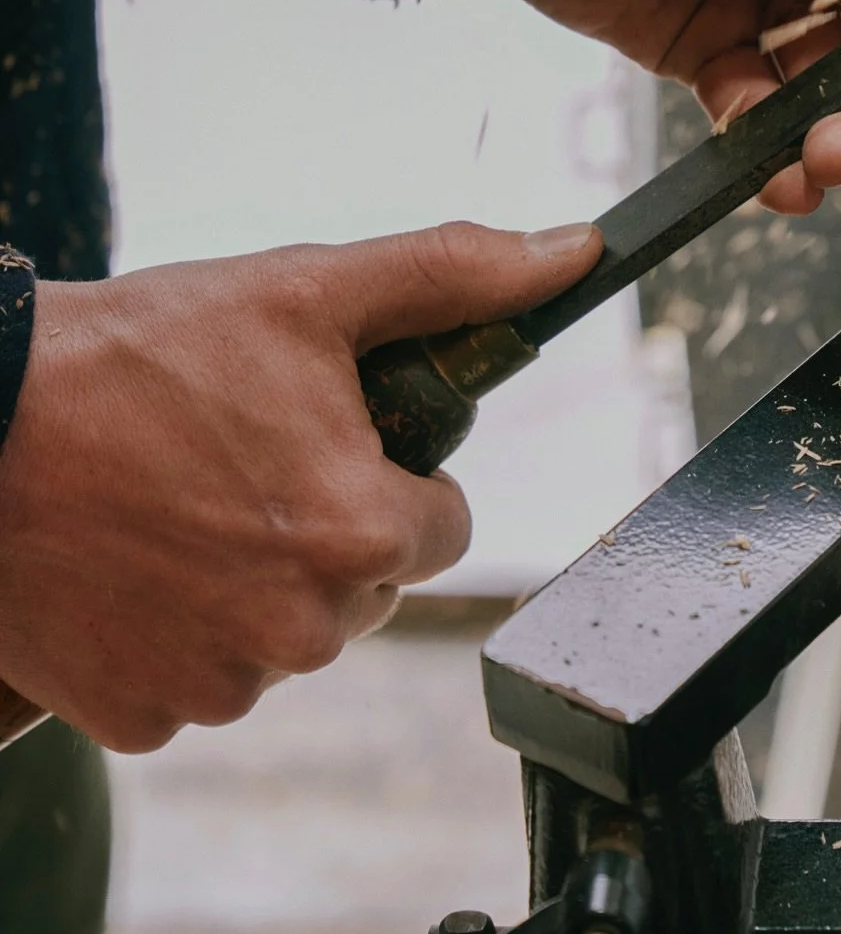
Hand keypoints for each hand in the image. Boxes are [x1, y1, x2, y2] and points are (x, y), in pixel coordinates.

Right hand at [0, 220, 600, 750]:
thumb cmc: (141, 355)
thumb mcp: (310, 291)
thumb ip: (454, 276)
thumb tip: (570, 251)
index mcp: (362, 535)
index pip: (444, 524)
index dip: (397, 474)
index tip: (332, 438)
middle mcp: (303, 631)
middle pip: (368, 581)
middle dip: (328, 524)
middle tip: (243, 456)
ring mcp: (218, 685)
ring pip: (289, 632)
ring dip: (258, 578)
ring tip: (183, 498)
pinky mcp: (144, 717)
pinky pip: (206, 676)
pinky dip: (184, 626)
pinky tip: (141, 557)